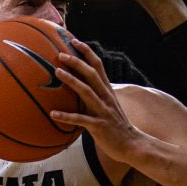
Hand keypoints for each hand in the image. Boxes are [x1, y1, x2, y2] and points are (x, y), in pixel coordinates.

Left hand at [50, 39, 144, 162]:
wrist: (133, 144)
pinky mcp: (99, 126)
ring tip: (57, 72)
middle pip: (91, 74)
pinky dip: (67, 116)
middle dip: (77, 62)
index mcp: (107, 91)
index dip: (86, 52)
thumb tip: (81, 87)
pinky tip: (53, 113)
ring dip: (71, 81)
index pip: (98, 66)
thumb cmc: (116, 126)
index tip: (74, 41)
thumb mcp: (108, 106)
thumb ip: (96, 95)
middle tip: (61, 54)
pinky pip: (81, 119)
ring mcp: (103, 111)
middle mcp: (106, 97)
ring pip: (87, 92)